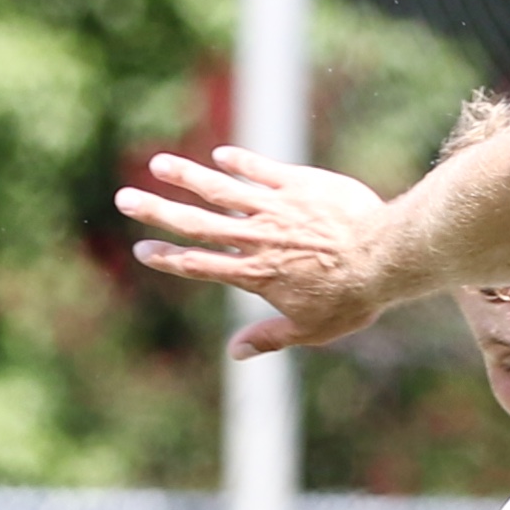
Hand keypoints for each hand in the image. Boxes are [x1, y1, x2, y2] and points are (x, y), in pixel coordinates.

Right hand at [114, 145, 390, 355]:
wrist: (385, 255)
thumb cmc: (352, 298)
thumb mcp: (311, 330)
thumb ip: (270, 338)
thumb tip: (234, 353)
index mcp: (255, 273)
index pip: (199, 264)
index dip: (167, 257)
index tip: (142, 248)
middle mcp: (257, 238)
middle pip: (197, 222)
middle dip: (157, 210)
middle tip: (124, 198)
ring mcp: (276, 207)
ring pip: (221, 188)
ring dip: (186, 175)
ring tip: (158, 163)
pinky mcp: (299, 183)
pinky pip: (261, 169)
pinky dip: (238, 162)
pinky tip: (220, 156)